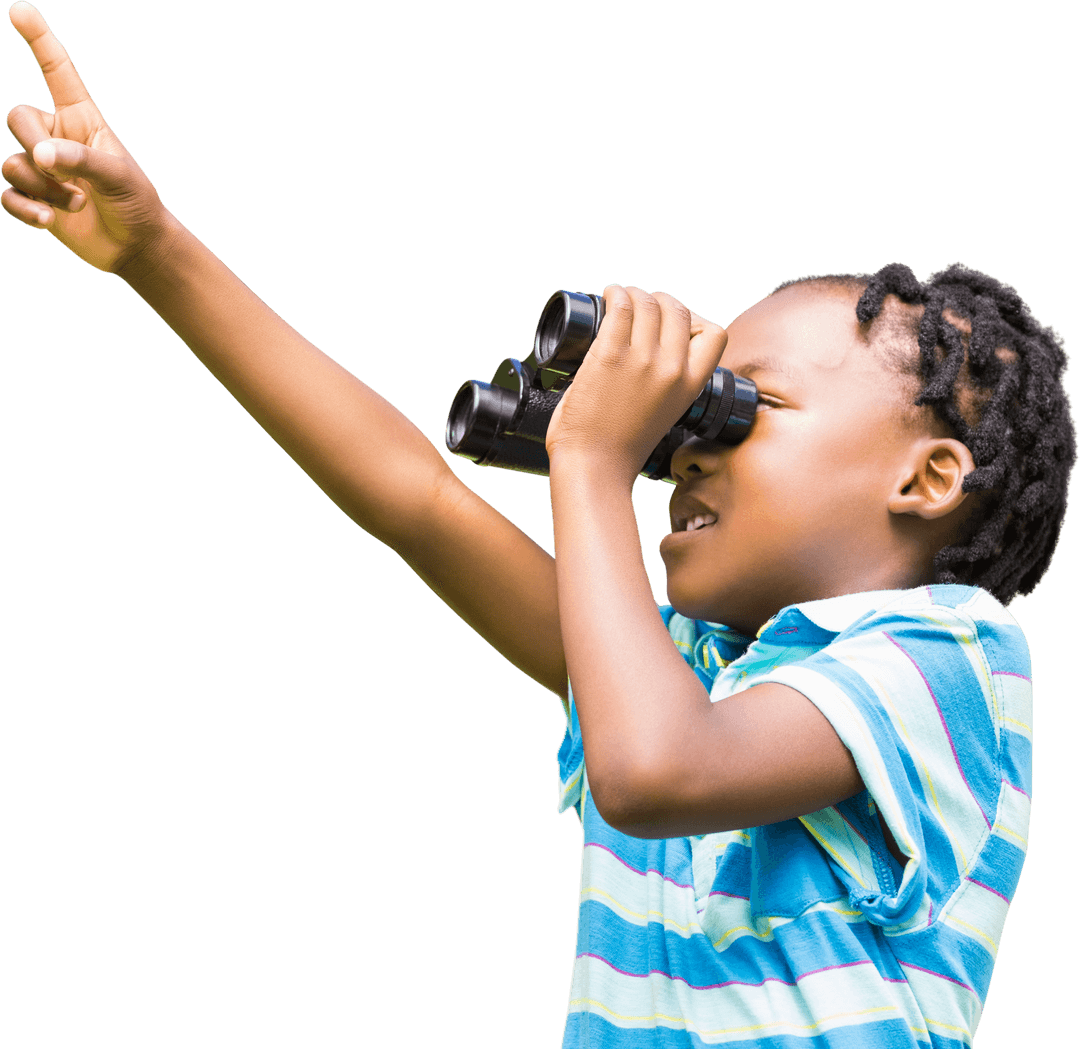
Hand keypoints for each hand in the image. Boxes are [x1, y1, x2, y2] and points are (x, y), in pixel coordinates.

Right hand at [2, 2, 170, 272]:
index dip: (38, 40)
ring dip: (43, 187)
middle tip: (64, 173)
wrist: (136, 247)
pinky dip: (25, 208)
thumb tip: (41, 156)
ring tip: (77, 204)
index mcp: (82, 119)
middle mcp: (57, 137)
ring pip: (14, 163)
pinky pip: (8, 195)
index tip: (21, 10)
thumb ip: (80, 160)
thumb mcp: (118, 177)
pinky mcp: (35, 198)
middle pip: (18, 118)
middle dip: (35, 144)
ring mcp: (44, 169)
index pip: (56, 72)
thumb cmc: (136, 204)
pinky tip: (48, 220)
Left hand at [545, 284, 727, 483]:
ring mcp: (642, 360)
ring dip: (633, 293)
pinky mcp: (609, 355)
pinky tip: (609, 295)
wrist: (595, 467)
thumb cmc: (621, 447)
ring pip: (649, 301)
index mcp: (691, 385)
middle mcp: (672, 369)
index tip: (673, 324)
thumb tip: (652, 349)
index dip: (695, 320)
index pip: (715, 333)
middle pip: (678, 309)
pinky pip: (620, 306)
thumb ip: (667, 382)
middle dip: (659, 300)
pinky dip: (615, 294)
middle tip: (639, 305)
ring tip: (620, 297)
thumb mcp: (664, 411)